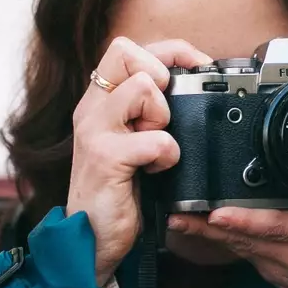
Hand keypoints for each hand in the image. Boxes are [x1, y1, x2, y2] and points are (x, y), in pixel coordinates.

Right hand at [67, 36, 211, 285]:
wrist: (91, 239)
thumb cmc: (118, 191)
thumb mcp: (130, 142)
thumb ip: (147, 113)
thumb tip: (191, 87)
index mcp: (99, 101)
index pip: (128, 48)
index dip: (170, 52)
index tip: (197, 70)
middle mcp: (91, 109)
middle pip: (127, 52)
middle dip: (160, 77)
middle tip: (162, 117)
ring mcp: (95, 131)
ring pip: (143, 87)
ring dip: (163, 118)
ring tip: (156, 147)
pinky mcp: (106, 158)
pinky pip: (155, 138)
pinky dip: (167, 155)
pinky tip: (156, 171)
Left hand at [169, 120, 287, 287]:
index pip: (281, 227)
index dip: (248, 223)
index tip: (220, 213)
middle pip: (247, 237)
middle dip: (210, 225)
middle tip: (178, 208)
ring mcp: (279, 265)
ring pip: (237, 247)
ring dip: (204, 232)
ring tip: (175, 214)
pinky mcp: (268, 270)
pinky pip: (239, 253)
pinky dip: (216, 240)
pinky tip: (191, 225)